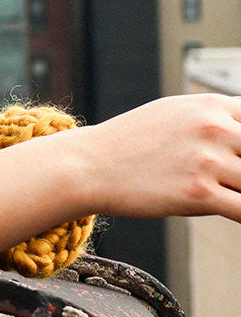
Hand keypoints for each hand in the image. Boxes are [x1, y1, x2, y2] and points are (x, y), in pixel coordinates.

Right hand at [74, 94, 240, 220]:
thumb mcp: (174, 112)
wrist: (90, 165)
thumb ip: (213, 119)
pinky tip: (233, 211)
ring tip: (227, 193)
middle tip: (233, 178)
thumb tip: (239, 133)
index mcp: (210, 106)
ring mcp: (207, 160)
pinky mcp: (199, 193)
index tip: (238, 159)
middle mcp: (213, 127)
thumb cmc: (131, 141)